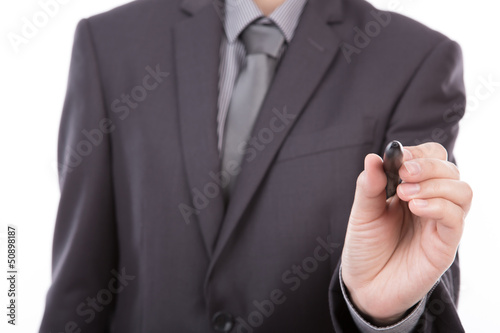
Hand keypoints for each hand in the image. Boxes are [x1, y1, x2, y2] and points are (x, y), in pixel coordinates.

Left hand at [341, 142, 471, 324]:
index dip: (419, 152)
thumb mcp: (362, 213)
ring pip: (462, 190)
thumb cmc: (366, 247)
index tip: (398, 158)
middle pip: (450, 169)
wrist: (365, 285)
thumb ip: (369, 186)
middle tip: (403, 173)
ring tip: (405, 195)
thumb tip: (373, 157)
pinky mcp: (444, 244)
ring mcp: (440, 223)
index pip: (432, 157)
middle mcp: (431, 202)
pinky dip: (438, 205)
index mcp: (412, 188)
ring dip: (435, 184)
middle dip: (427, 164)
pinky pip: (455, 218)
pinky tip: (414, 207)